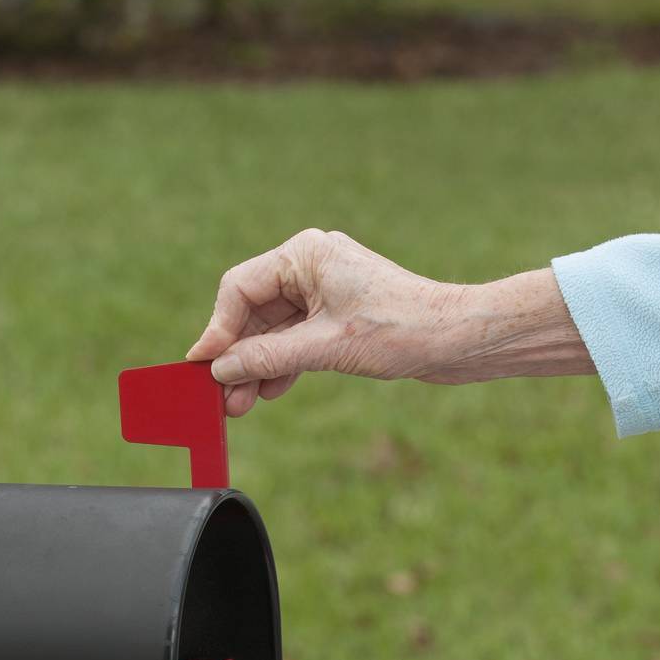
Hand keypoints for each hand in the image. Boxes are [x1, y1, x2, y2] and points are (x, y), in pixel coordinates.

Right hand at [186, 228, 592, 415]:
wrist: (456, 339)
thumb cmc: (400, 329)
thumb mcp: (325, 348)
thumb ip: (268, 357)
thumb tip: (222, 370)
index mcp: (305, 255)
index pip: (240, 288)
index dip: (218, 329)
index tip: (202, 367)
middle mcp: (311, 266)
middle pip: (253, 310)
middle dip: (237, 355)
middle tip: (220, 397)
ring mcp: (324, 291)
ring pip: (273, 329)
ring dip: (256, 366)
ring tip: (240, 405)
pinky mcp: (336, 316)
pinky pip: (295, 339)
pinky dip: (281, 364)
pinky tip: (269, 391)